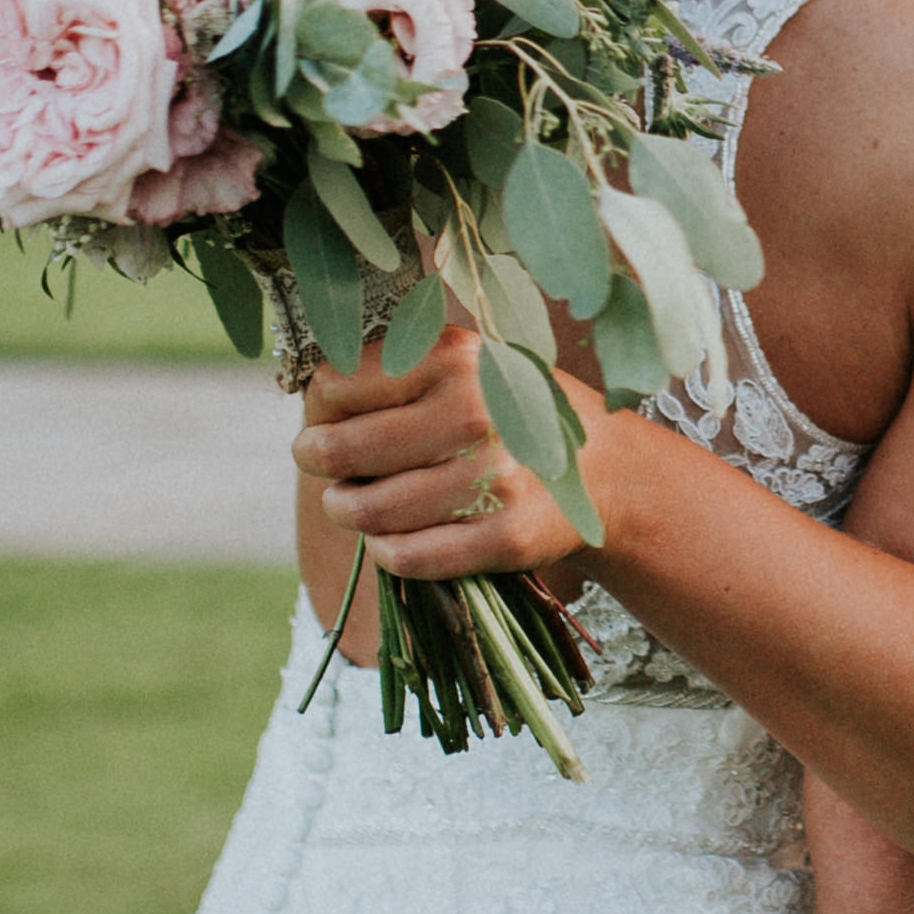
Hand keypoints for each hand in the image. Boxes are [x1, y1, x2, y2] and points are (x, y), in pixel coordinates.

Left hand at [295, 328, 615, 580]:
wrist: (604, 466)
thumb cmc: (511, 410)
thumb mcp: (465, 365)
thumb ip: (394, 372)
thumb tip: (308, 404)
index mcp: (456, 358)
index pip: (335, 386)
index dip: (318, 410)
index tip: (326, 422)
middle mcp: (475, 412)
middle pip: (340, 450)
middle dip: (319, 464)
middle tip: (326, 471)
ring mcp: (494, 478)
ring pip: (369, 510)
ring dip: (348, 512)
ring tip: (353, 506)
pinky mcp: (507, 536)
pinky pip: (408, 556)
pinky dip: (386, 552)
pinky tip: (391, 540)